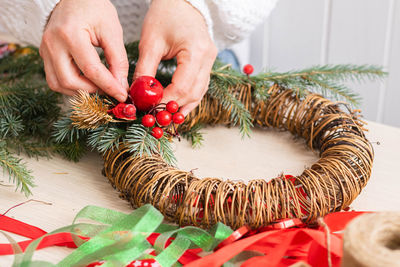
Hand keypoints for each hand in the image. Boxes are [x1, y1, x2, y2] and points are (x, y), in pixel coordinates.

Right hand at [40, 0, 128, 101]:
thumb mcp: (112, 30)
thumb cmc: (93, 8)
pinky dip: (72, 86)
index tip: (122, 95)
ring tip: (100, 87)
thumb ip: (118, 59)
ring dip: (81, 92)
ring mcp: (45, 50)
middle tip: (111, 90)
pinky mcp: (45, 55)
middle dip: (93, 91)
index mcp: (70, 34)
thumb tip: (121, 85)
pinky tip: (87, 82)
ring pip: (59, 85)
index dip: (109, 86)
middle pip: (70, 81)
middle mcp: (52, 44)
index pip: (91, 69)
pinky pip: (55, 80)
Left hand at [134, 0, 216, 115]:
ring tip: (168, 119)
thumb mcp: (150, 43)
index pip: (182, 85)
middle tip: (157, 118)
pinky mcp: (207, 63)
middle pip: (193, 93)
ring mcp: (210, 61)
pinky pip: (200, 86)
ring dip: (183, 106)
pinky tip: (178, 108)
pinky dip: (188, 98)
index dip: (166, 101)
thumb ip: (144, 71)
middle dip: (174, 107)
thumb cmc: (164, 16)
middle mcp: (208, 58)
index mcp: (196, 50)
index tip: (150, 109)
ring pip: (199, 92)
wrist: (181, 2)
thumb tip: (137, 95)